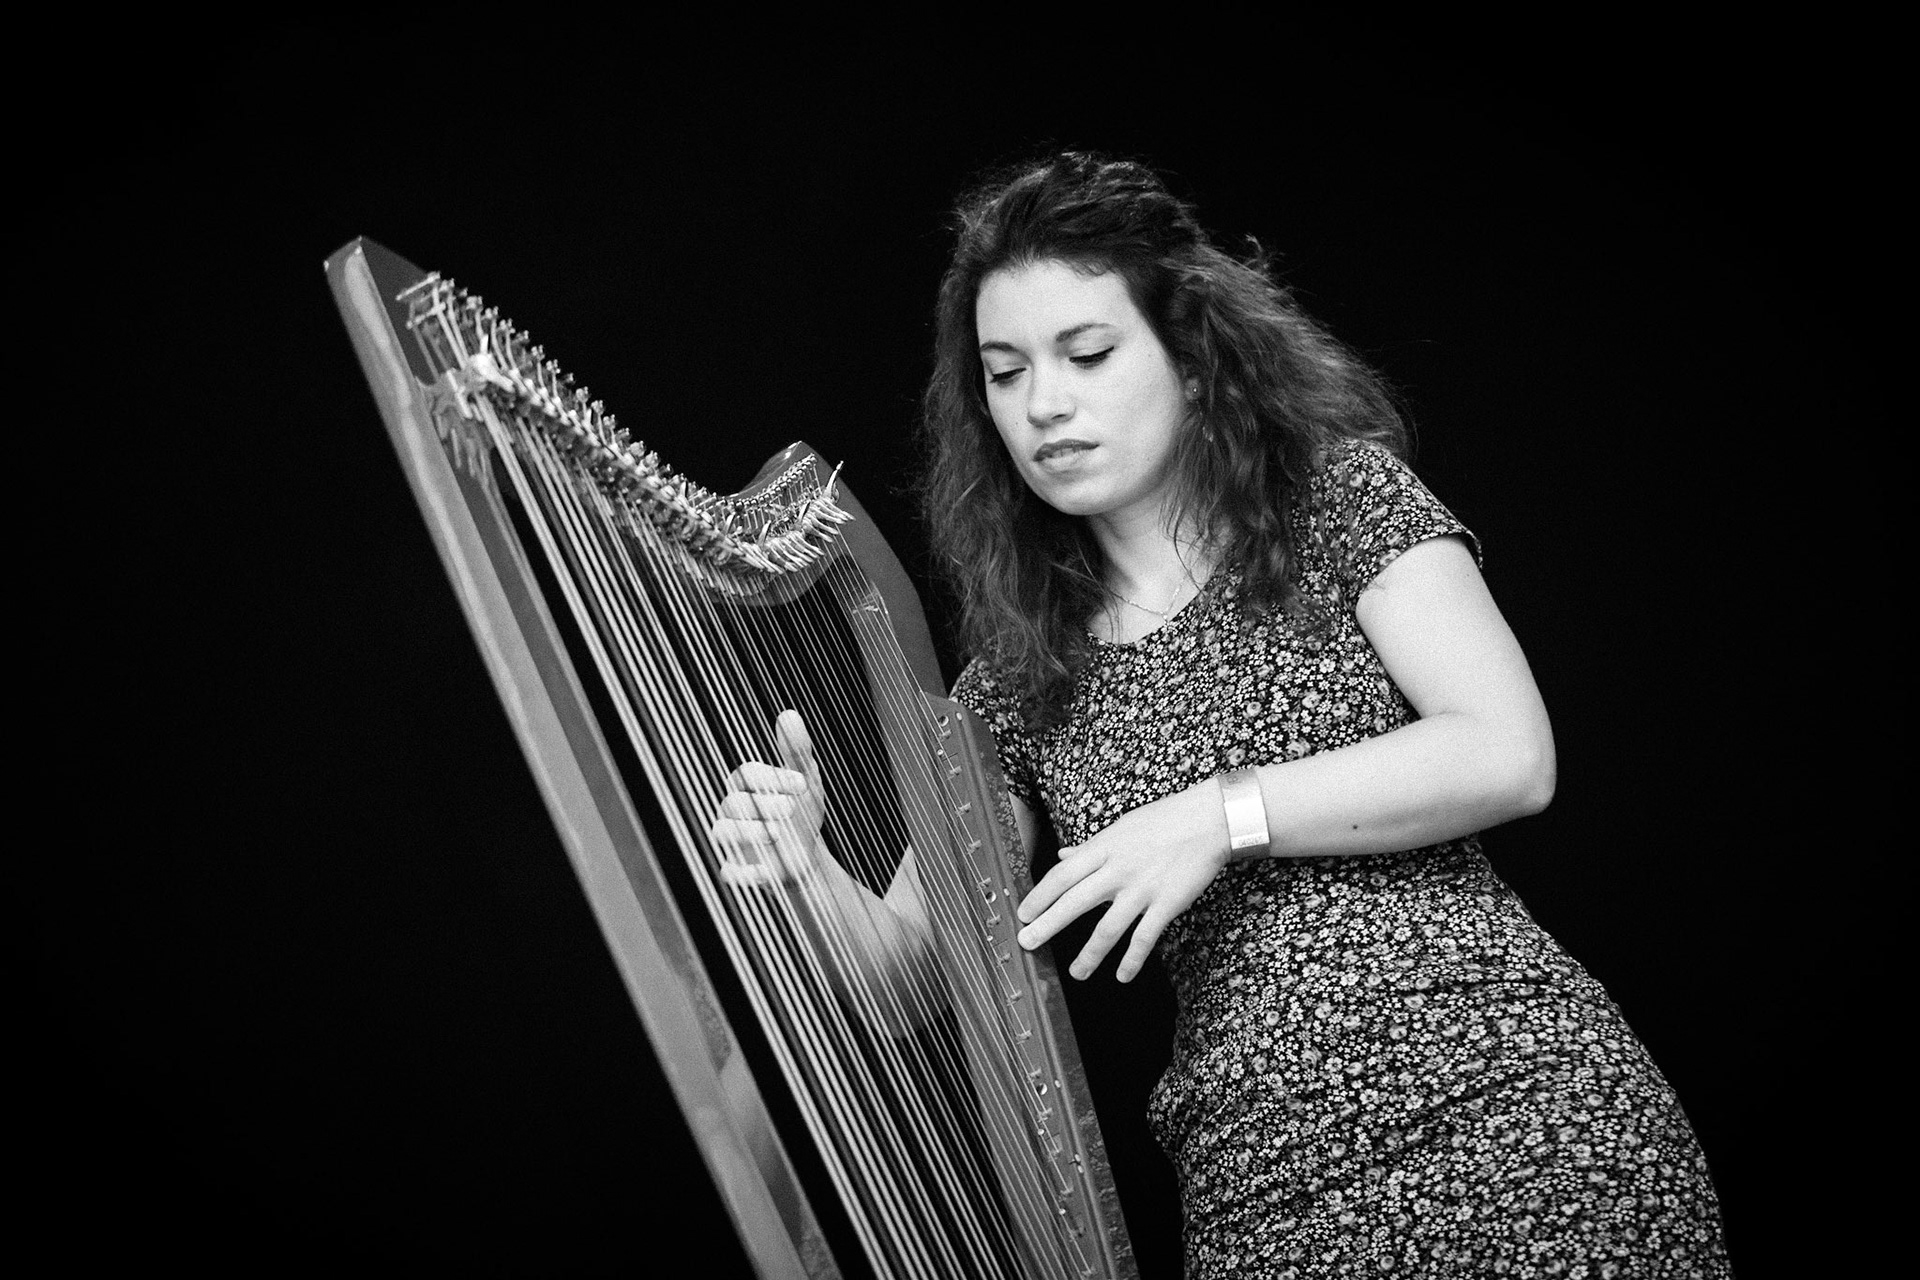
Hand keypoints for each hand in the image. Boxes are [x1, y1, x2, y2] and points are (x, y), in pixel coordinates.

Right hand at [709, 710, 827, 887]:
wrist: (809, 858)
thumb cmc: (802, 813)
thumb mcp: (807, 782)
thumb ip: (797, 751)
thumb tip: (789, 714)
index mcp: (747, 786)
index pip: (746, 773)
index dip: (772, 777)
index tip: (802, 784)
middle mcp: (733, 810)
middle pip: (733, 801)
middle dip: (762, 804)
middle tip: (791, 808)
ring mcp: (732, 841)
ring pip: (722, 832)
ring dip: (749, 832)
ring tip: (778, 834)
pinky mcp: (737, 870)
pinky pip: (728, 872)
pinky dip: (742, 873)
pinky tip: (763, 870)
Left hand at [1014, 781, 1230, 982]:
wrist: (1208, 820)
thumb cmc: (1164, 821)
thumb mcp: (1120, 828)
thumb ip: (1090, 846)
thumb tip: (1063, 854)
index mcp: (1103, 848)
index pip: (1062, 875)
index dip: (1039, 896)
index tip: (1023, 914)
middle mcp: (1117, 869)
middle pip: (1074, 901)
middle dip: (1048, 925)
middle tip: (1027, 944)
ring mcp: (1142, 888)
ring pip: (1108, 928)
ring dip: (1089, 955)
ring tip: (1076, 973)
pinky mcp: (1167, 904)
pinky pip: (1144, 938)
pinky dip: (1132, 959)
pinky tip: (1122, 976)